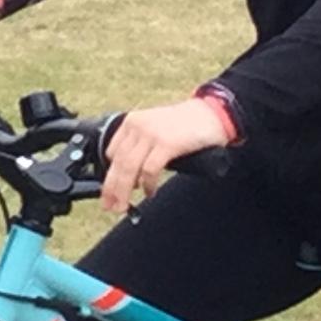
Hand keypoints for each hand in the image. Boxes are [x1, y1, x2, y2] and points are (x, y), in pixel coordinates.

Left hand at [99, 94, 236, 215]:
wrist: (212, 113)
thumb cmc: (186, 125)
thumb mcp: (155, 129)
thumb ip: (141, 147)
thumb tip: (131, 178)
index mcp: (132, 122)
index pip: (111, 153)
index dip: (109, 175)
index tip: (109, 192)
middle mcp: (138, 126)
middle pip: (117, 163)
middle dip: (111, 189)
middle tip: (110, 206)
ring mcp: (152, 134)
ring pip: (129, 168)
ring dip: (124, 191)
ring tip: (124, 206)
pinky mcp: (167, 144)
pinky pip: (150, 170)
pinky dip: (147, 185)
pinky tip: (149, 193)